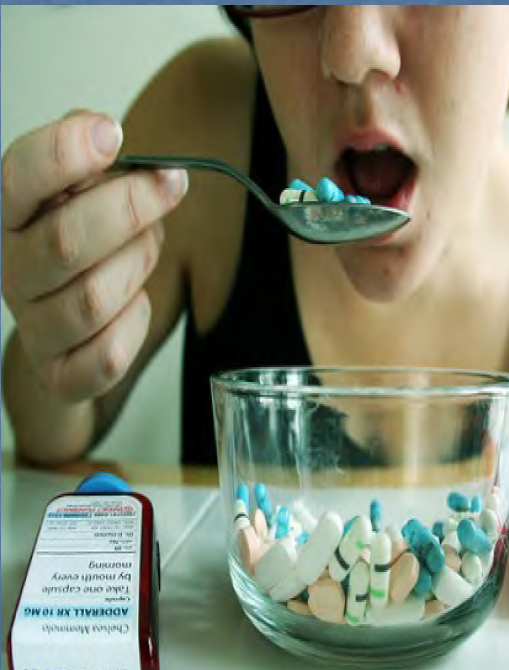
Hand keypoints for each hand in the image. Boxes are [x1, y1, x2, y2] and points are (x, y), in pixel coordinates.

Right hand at [1, 111, 187, 401]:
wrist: (69, 337)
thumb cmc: (86, 258)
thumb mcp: (84, 199)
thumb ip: (92, 163)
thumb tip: (105, 133)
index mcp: (15, 220)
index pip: (17, 178)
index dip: (64, 152)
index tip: (112, 135)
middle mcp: (15, 273)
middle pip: (66, 239)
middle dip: (131, 209)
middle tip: (169, 186)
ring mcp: (36, 328)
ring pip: (93, 299)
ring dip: (139, 267)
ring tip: (149, 249)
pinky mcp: (63, 373)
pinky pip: (107, 354)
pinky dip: (135, 325)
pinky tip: (136, 305)